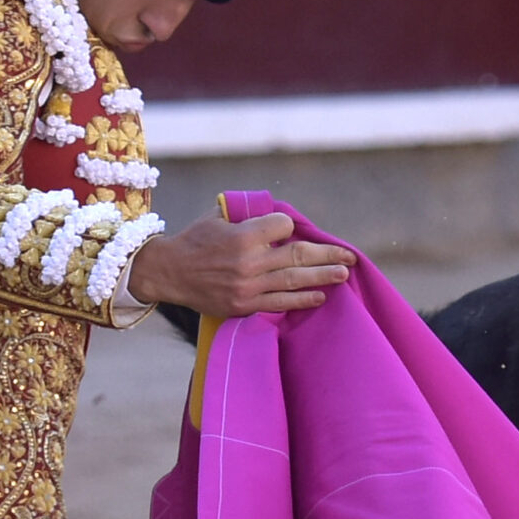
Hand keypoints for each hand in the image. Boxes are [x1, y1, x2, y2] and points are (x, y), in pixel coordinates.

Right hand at [125, 212, 354, 317]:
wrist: (169, 273)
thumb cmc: (194, 241)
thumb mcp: (217, 218)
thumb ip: (246, 214)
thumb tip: (277, 213)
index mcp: (243, 236)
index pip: (284, 227)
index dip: (290, 226)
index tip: (290, 229)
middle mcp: (249, 262)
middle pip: (298, 255)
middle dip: (327, 254)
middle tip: (349, 256)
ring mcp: (249, 286)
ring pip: (295, 280)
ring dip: (323, 276)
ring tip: (343, 274)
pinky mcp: (245, 305)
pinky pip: (280, 303)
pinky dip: (302, 299)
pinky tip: (319, 296)